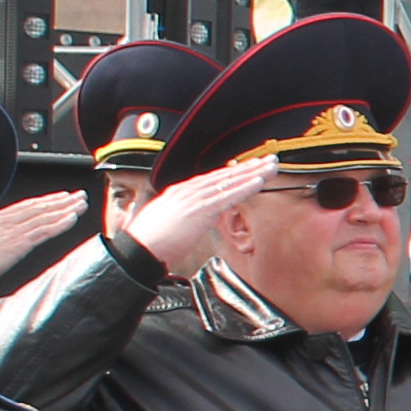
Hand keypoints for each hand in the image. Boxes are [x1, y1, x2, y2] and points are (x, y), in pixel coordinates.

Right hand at [0, 190, 82, 291]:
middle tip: (79, 195)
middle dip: (61, 201)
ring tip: (81, 204)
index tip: (62, 196)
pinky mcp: (18, 244)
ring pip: (45, 216)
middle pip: (39, 207)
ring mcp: (13, 231)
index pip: (27, 205)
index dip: (46, 200)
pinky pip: (44, 231)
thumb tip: (7, 236)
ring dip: (66, 209)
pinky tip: (73, 218)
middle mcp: (6, 221)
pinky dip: (60, 224)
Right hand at [123, 152, 280, 277]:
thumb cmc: (150, 242)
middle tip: (270, 159)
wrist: (137, 251)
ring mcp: (194, 199)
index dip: (234, 172)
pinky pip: (228, 196)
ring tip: (272, 166)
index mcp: (179, 193)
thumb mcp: (167, 222)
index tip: (251, 167)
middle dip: (249, 167)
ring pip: (230, 182)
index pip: (212, 179)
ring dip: (254, 173)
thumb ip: (182, 215)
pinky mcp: (200, 211)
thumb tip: (192, 217)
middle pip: (224, 175)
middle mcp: (187, 191)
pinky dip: (246, 188)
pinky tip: (260, 181)